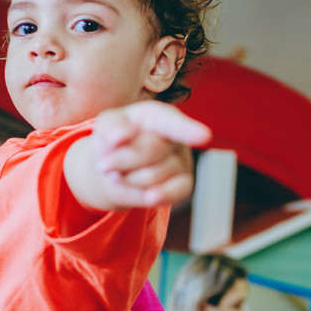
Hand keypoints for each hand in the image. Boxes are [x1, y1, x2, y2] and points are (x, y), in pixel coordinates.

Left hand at [92, 101, 210, 207]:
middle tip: (106, 164)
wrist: (114, 170)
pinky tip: (148, 195)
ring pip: (155, 175)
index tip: (204, 136)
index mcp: (157, 115)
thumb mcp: (105, 127)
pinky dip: (157, 195)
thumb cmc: (113, 141)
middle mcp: (175, 136)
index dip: (186, 129)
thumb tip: (120, 136)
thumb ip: (110, 127)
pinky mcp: (184, 184)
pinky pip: (174, 192)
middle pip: (151, 150)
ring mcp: (182, 161)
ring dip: (129, 178)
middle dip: (122, 160)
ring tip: (122, 173)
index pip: (170, 122)